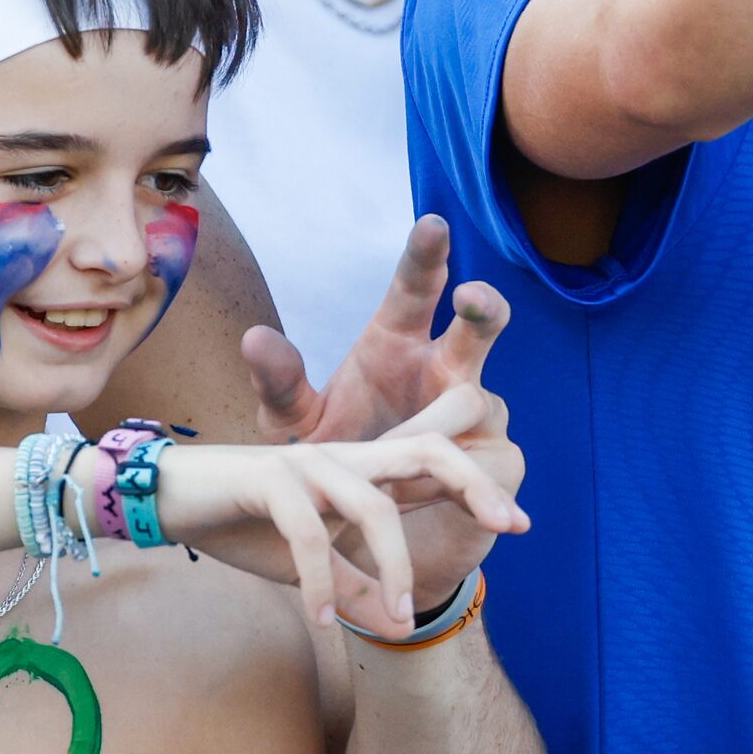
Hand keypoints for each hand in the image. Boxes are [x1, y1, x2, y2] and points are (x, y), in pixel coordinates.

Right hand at [149, 435, 528, 634]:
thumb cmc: (243, 525)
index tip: (520, 524)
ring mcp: (306, 463)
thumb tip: (402, 624)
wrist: (164, 499)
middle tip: (508, 524)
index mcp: (359, 471)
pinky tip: (325, 621)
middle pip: (425, 452)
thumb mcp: (311, 570)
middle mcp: (341, 456)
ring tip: (399, 617)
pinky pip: (308, 532)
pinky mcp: (266, 477)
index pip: (433, 464)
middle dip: (473, 483)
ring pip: (372, 504)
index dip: (480, 486)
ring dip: (392, 565)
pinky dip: (323, 579)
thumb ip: (358, 583)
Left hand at [245, 216, 524, 604]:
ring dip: (438, 427)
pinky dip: (455, 479)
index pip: (416, 289)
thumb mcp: (295, 426)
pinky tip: (431, 498)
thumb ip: (280, 384)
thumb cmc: (331, 458)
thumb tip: (254, 337)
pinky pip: (487, 463)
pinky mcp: (498, 461)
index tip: (432, 223)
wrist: (362, 530)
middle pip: (479, 327)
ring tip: (391, 458)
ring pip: (479, 403)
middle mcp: (445, 369)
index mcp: (397, 344)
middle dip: (483, 308)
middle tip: (474, 299)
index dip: (427, 257)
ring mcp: (479, 415)